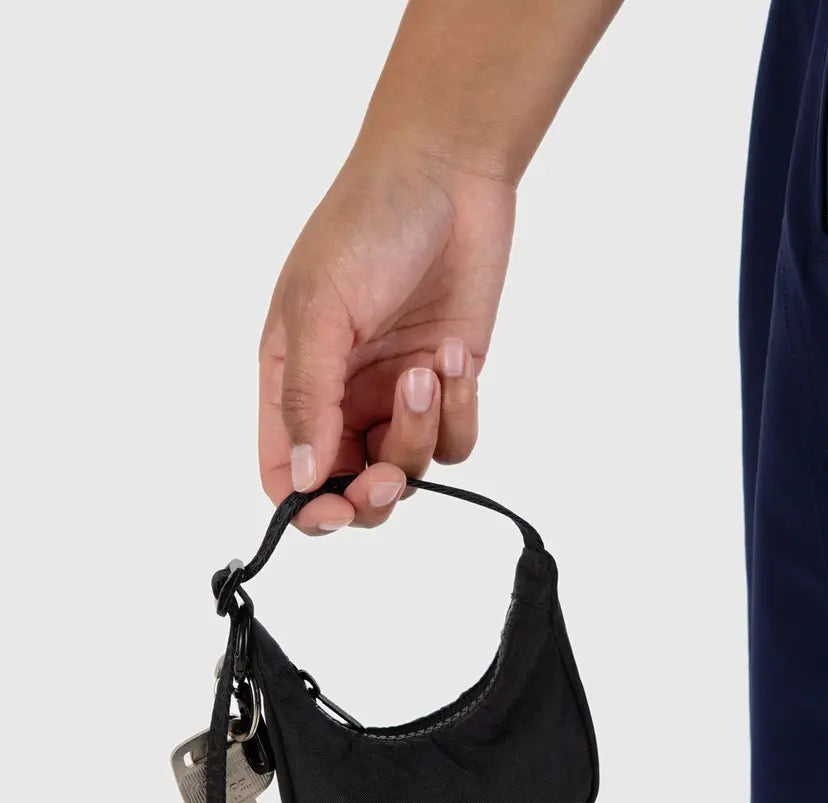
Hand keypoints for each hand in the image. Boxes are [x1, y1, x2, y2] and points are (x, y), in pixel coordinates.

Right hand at [258, 145, 514, 531]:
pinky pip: (456, 439)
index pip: (285, 472)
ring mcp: (396, 395)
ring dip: (420, 434)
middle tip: (389, 476)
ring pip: (409, 467)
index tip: (335, 510)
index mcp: (291, 381)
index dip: (305, 507)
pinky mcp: (448, 386)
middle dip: (372, 494)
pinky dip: (460, 412)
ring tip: (426, 372)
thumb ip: (306, 399)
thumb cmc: (366, 226)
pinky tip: (453, 358)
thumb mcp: (319, 310)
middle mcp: (341, 398)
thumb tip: (300, 480)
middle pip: (350, 488)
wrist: (448, 177)